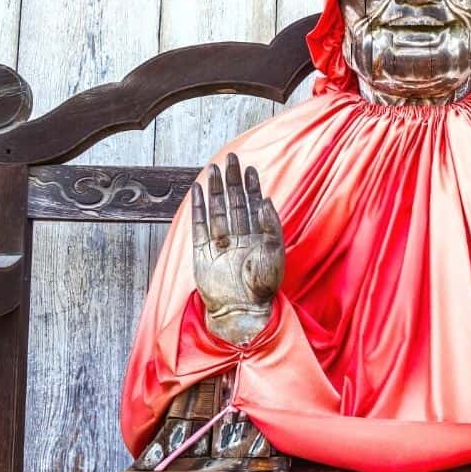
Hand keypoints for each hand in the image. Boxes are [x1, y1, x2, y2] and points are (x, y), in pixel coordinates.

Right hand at [191, 153, 283, 345]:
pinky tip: (196, 192)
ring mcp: (220, 244)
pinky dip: (198, 208)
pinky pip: (199, 226)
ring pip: (217, 210)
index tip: (250, 168)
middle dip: (232, 181)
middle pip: (234, 202)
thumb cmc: (262, 289)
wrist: (240, 312)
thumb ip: (271, 228)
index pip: (254, 205)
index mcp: (258, 237)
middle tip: (231, 158)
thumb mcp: (274, 256)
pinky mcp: (203, 253)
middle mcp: (239, 237)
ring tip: (212, 169)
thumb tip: (266, 201)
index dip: (252, 186)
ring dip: (215, 190)